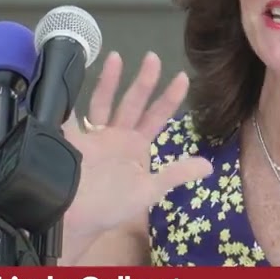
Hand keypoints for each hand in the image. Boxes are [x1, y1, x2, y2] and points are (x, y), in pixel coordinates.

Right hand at [60, 51, 212, 245]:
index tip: (182, 77)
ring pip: (103, 101)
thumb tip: (210, 167)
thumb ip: (175, 175)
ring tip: (117, 57)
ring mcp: (93, 135)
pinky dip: (70, 97)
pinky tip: (72, 77)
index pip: (157, 116)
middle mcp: (116, 136)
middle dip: (143, 81)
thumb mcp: (148, 191)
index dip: (169, 98)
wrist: (74, 221)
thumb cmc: (110, 207)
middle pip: (132, 102)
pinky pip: (70, 113)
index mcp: (135, 146)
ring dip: (110, 81)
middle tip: (154, 57)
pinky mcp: (70, 137)